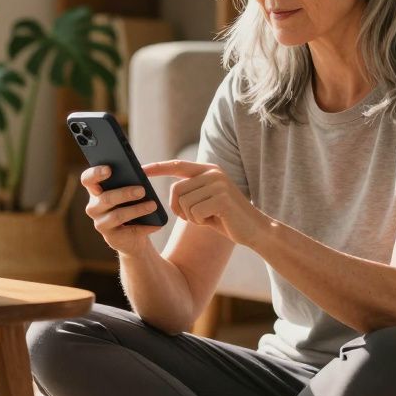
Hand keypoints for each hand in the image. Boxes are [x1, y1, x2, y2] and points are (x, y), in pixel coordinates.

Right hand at [79, 165, 163, 256]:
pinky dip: (145, 227)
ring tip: (153, 205)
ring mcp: (100, 224)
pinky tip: (157, 223)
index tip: (109, 169)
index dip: (95, 173)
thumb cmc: (128, 205)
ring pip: (117, 216)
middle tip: (142, 190)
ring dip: (137, 210)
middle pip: (106, 198)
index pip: (87, 179)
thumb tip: (141, 174)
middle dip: (125, 193)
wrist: (131, 235)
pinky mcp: (112, 238)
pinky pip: (129, 232)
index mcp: (95, 190)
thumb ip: (128, 181)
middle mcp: (93, 207)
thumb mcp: (127, 191)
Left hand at [141, 160, 264, 245]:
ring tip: (207, 218)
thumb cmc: (226, 218)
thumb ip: (190, 192)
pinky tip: (214, 221)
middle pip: (175, 190)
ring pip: (184, 203)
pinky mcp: (222, 198)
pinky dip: (199, 222)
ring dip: (190, 217)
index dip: (157, 168)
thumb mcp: (205, 202)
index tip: (140, 171)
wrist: (255, 230)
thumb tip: (170, 192)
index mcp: (208, 170)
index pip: (176, 165)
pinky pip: (194, 212)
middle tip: (192, 218)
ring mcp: (218, 183)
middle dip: (178, 209)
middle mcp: (213, 172)